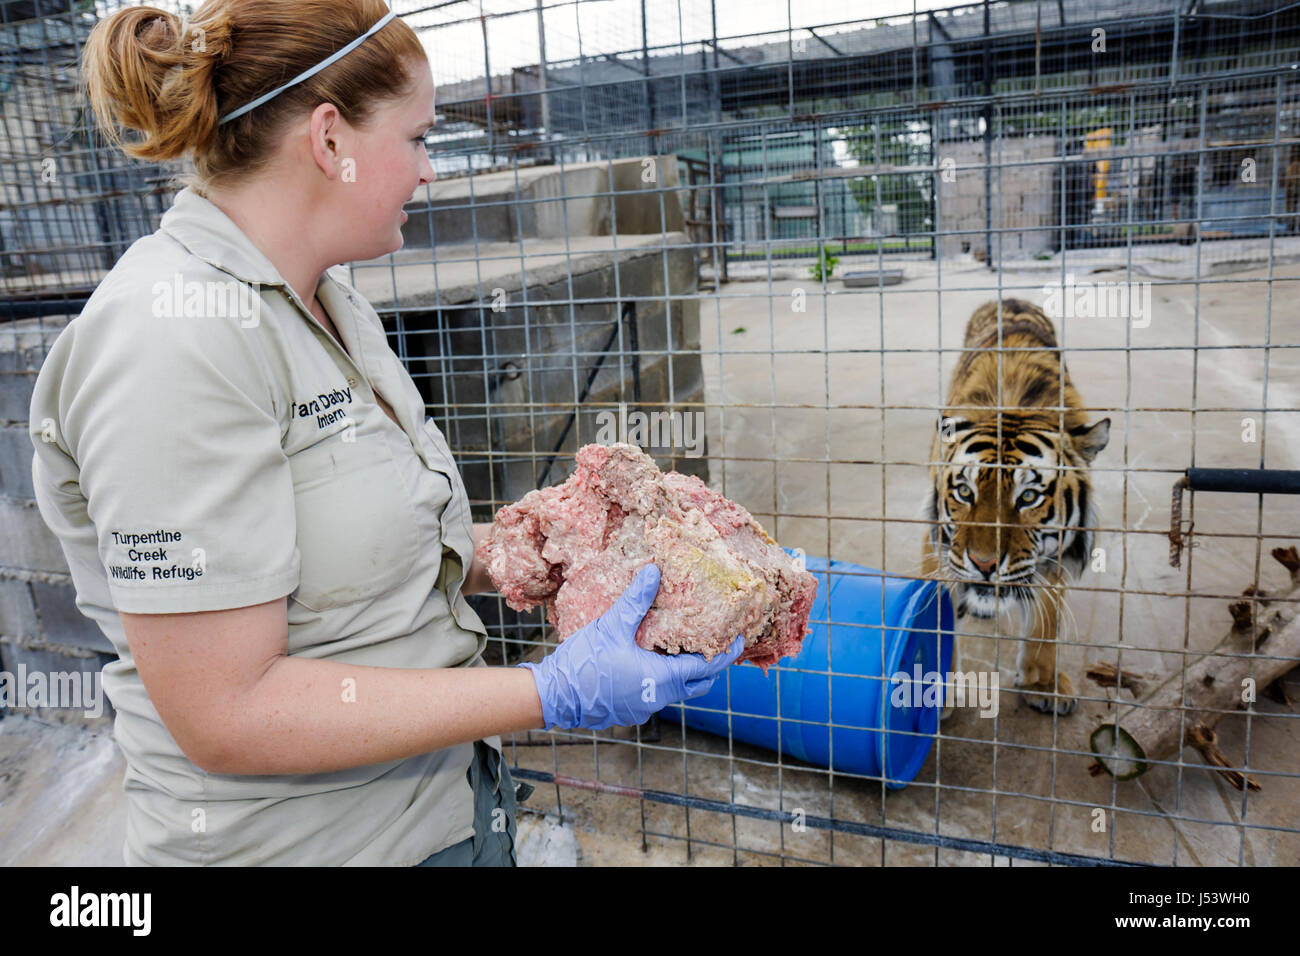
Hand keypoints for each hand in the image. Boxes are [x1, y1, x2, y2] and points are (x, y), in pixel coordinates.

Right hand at [518, 563, 745, 729]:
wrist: (553, 697)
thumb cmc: (583, 662)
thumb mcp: (611, 626)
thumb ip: (636, 601)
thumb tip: (654, 572)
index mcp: (661, 679)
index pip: (706, 668)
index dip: (725, 654)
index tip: (739, 640)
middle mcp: (658, 698)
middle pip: (697, 684)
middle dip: (711, 666)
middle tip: (718, 644)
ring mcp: (643, 708)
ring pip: (677, 692)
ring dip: (686, 674)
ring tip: (687, 649)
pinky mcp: (629, 711)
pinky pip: (657, 695)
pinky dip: (665, 680)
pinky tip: (654, 662)